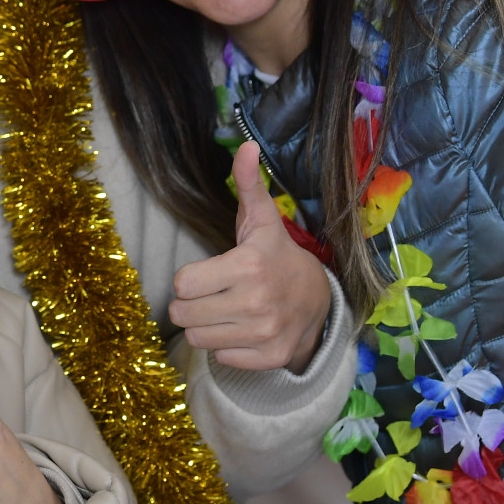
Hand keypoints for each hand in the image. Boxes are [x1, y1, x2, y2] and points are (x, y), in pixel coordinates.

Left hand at [169, 141, 330, 372]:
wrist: (320, 300)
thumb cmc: (276, 256)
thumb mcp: (260, 220)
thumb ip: (247, 184)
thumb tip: (246, 145)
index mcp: (248, 266)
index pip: (182, 283)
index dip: (189, 279)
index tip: (207, 274)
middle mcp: (257, 302)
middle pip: (183, 313)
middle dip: (190, 304)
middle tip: (211, 295)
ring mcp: (265, 333)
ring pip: (198, 338)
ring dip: (205, 326)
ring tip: (225, 311)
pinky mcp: (269, 357)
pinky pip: (220, 358)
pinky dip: (225, 346)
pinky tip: (241, 329)